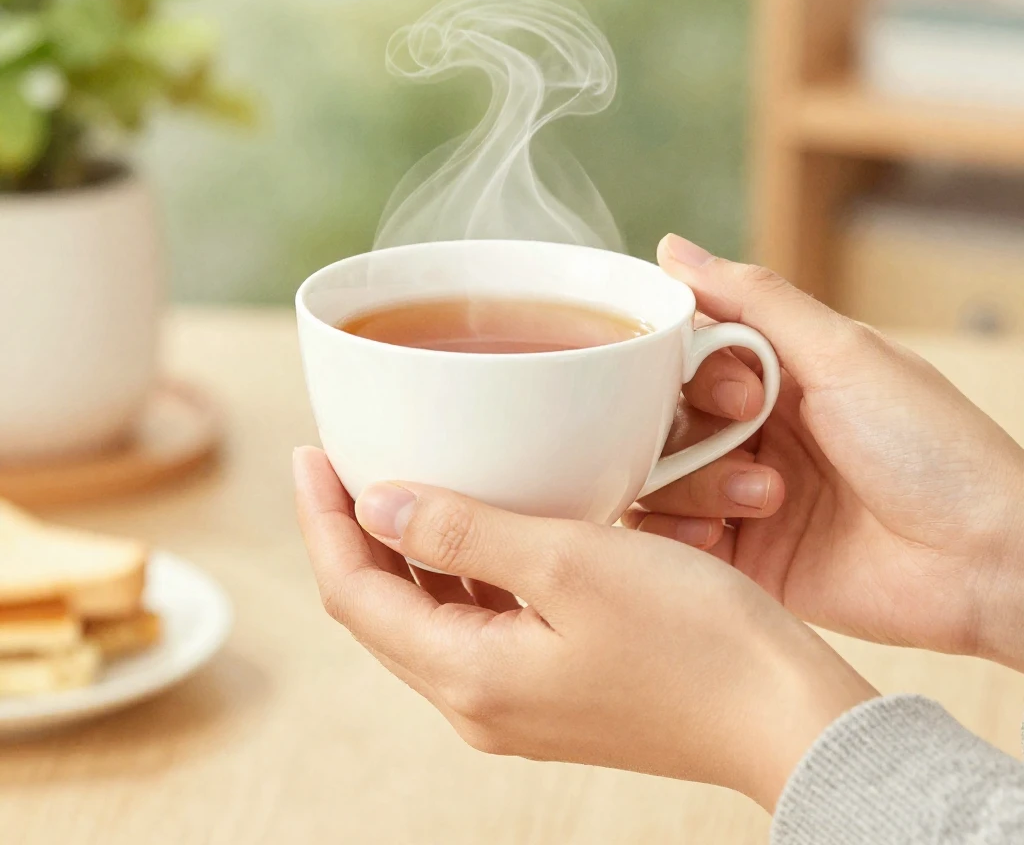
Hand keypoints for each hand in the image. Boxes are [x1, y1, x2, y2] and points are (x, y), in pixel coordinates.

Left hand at [294, 446, 875, 810]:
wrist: (784, 716)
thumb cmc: (693, 638)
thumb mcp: (570, 564)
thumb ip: (464, 534)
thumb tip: (375, 504)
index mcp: (469, 675)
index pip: (355, 593)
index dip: (323, 521)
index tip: (309, 452)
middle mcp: (479, 701)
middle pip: (380, 608)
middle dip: (350, 532)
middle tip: (342, 458)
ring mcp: (515, 699)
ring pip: (425, 614)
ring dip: (401, 550)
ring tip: (395, 480)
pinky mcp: (552, 686)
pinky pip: (475, 622)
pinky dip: (455, 570)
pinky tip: (474, 527)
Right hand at [625, 235, 1023, 670]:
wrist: (983, 561)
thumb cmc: (933, 448)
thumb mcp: (843, 353)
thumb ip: (753, 299)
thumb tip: (672, 249)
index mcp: (775, 375)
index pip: (683, 357)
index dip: (690, 371)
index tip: (739, 391)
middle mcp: (751, 433)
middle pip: (660, 419)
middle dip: (694, 432)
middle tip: (751, 438)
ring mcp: (740, 496)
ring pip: (655, 477)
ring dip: (695, 484)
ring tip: (765, 498)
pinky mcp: (739, 558)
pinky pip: (665, 540)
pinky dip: (676, 536)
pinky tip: (719, 537)